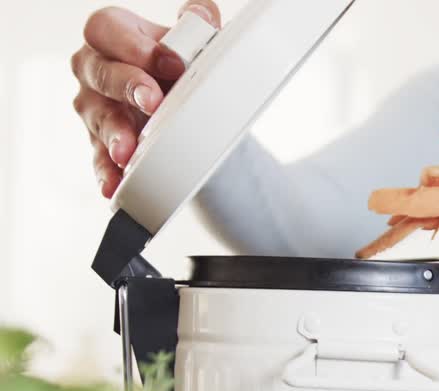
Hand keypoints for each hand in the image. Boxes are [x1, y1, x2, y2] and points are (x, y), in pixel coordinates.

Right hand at [72, 1, 222, 197]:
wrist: (180, 100)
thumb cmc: (177, 63)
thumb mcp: (191, 38)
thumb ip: (198, 21)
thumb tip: (203, 15)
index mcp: (112, 34)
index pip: (108, 28)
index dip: (136, 45)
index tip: (173, 63)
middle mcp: (94, 68)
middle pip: (98, 72)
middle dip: (126, 86)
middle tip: (153, 102)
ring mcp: (94, 106)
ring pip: (96, 117)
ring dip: (114, 134)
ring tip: (128, 151)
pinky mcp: (100, 141)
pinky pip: (98, 158)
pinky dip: (108, 173)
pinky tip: (115, 185)